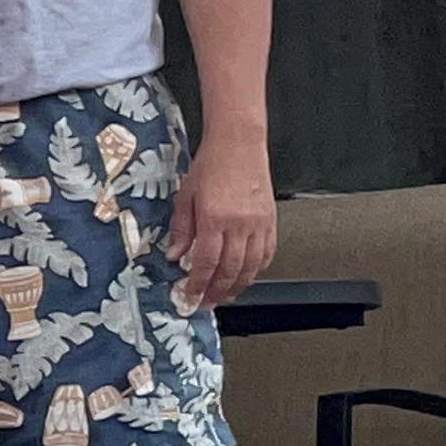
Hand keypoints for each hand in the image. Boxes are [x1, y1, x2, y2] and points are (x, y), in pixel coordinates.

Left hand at [168, 134, 276, 309]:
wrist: (238, 143)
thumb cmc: (210, 165)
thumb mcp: (185, 197)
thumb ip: (181, 229)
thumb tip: (175, 256)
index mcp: (215, 218)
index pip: (206, 262)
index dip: (198, 284)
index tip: (190, 296)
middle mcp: (240, 223)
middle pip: (230, 269)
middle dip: (218, 291)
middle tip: (207, 302)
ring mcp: (259, 222)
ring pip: (251, 265)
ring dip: (238, 285)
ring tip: (226, 295)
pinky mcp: (271, 219)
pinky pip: (268, 252)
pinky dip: (258, 268)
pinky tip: (248, 276)